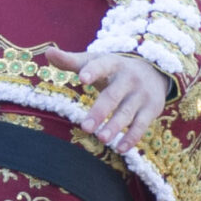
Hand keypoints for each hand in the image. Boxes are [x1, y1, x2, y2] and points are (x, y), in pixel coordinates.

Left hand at [46, 49, 169, 154]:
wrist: (153, 70)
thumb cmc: (113, 69)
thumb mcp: (95, 62)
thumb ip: (71, 61)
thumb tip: (48, 52)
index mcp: (113, 63)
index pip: (102, 66)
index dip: (93, 71)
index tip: (82, 78)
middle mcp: (129, 78)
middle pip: (113, 95)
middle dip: (100, 111)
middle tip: (85, 127)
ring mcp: (142, 94)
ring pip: (127, 112)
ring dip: (115, 126)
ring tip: (101, 138)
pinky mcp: (152, 108)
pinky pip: (142, 125)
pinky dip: (131, 137)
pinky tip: (119, 148)